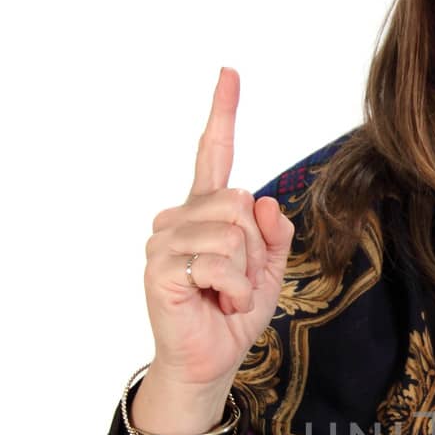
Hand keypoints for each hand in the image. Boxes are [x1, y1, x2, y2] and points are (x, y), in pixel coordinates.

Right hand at [142, 67, 293, 395]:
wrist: (209, 361)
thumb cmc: (232, 316)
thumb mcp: (269, 272)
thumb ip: (274, 235)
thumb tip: (262, 201)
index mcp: (204, 212)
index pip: (214, 155)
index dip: (223, 114)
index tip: (229, 73)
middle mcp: (178, 218)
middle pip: (238, 203)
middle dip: (255, 250)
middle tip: (238, 282)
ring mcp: (163, 240)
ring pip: (232, 234)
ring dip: (244, 275)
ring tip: (225, 296)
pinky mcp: (160, 268)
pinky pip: (217, 263)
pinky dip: (233, 291)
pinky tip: (218, 304)